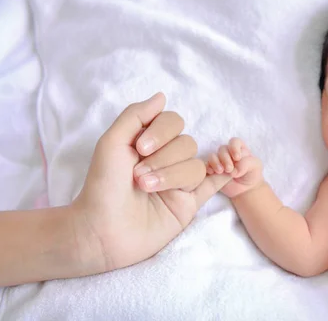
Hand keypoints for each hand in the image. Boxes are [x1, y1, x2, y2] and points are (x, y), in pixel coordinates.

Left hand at [70, 93, 228, 273]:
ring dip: (172, 175)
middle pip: (187, 143)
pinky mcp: (187, 205)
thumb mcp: (111, 142)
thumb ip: (136, 115)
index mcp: (149, 143)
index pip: (173, 121)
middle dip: (163, 158)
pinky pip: (213, 186)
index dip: (161, 132)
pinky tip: (226, 173)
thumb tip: (162, 96)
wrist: (100, 230)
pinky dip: (222, 177)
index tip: (139, 149)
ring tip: (147, 189)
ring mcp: (178, 183)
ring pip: (196, 166)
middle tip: (138, 177)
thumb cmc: (102, 186)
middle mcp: (166, 160)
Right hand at [206, 137, 263, 197]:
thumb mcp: (256, 166)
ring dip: (215, 162)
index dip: (234, 147)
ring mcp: (219, 161)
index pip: (234, 142)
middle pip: (222, 149)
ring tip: (221, 171)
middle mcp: (228, 153)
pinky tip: (212, 173)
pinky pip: (206, 165)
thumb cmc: (252, 174)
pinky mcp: (213, 170)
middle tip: (229, 169)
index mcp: (239, 148)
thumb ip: (247, 163)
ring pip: (212, 156)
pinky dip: (208, 167)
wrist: (246, 189)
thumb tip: (235, 169)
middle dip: (225, 158)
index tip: (237, 158)